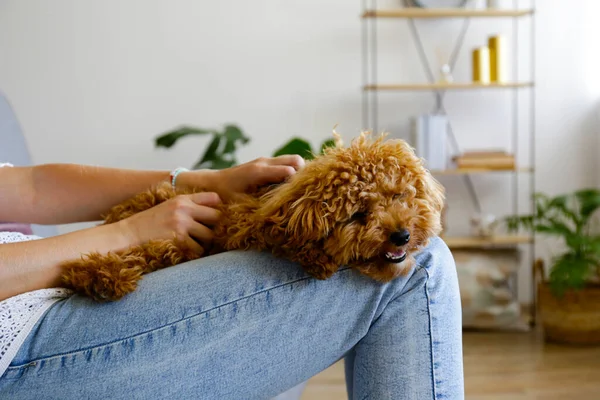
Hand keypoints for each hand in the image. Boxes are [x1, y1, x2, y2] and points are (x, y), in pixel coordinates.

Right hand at [117, 192, 221, 253]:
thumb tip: (216, 211)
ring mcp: (182, 223)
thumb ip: (190, 206)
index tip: (214, 219)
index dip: (219, 209)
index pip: (214, 198)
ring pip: (210, 236)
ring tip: (195, 244)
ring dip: (205, 243)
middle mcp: (184, 208)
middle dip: (215, 228)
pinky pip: (198, 249)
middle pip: (217, 217)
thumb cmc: (151, 222)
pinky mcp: (178, 239)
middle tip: (208, 235)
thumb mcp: (169, 207)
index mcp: (183, 199)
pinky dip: (195, 253)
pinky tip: (186, 251)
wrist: (128, 234)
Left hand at [178, 155, 304, 200]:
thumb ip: (258, 208)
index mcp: (258, 172)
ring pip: (294, 160)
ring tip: (299, 191)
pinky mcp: (266, 163)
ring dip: (300, 173)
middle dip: (304, 175)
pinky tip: (291, 188)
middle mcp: (264, 163)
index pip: (290, 171)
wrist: (211, 183)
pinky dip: (293, 172)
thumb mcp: (240, 206)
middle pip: (296, 161)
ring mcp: (265, 161)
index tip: (303, 199)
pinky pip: (286, 163)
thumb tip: (279, 218)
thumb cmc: (224, 197)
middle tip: (304, 194)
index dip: (299, 185)